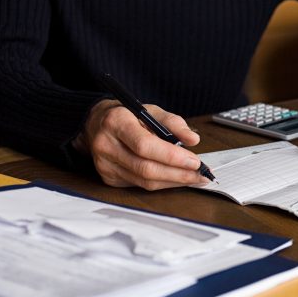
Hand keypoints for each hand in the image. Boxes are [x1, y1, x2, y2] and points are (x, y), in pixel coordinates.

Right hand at [76, 99, 208, 189]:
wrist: (98, 124)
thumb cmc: (127, 116)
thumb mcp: (151, 110)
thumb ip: (173, 123)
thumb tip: (193, 139)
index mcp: (116, 122)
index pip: (145, 145)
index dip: (172, 156)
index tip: (194, 161)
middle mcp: (106, 145)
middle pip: (146, 168)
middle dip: (178, 174)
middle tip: (200, 174)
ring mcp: (105, 165)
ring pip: (144, 181)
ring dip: (173, 181)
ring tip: (193, 178)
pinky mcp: (109, 178)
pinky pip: (140, 185)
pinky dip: (161, 183)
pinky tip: (175, 179)